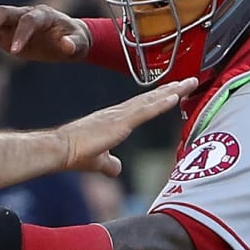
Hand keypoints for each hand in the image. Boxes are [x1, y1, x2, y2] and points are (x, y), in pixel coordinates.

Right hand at [0, 4, 91, 61]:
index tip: (15, 52)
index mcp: (43, 15)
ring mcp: (14, 22)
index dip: (21, 34)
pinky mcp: (6, 32)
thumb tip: (66, 45)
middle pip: (4, 13)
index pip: (28, 20)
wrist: (69, 40)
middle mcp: (26, 14)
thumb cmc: (76, 40)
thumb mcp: (80, 44)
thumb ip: (74, 44)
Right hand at [53, 78, 195, 175]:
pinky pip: (145, 111)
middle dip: (170, 89)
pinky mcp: (119, 123)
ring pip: (151, 100)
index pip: (141, 106)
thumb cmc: (74, 154)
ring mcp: (119, 116)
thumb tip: (117, 169)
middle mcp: (117, 112)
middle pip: (149, 98)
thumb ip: (109, 163)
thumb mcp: (97, 161)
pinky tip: (175, 96)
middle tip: (189, 80)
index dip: (158, 98)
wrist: (60, 150)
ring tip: (189, 82)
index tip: (174, 90)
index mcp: (113, 119)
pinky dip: (161, 103)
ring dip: (172, 91)